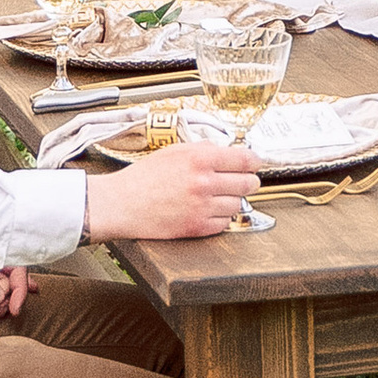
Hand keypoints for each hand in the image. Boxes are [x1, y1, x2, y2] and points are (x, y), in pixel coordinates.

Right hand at [84, 140, 263, 240]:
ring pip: (239, 204)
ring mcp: (203, 207)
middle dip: (248, 181)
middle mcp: (205, 182)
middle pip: (249, 183)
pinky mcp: (197, 227)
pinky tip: (208, 210)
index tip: (254, 163)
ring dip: (232, 200)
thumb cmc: (143, 178)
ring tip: (218, 196)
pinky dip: (220, 217)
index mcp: (200, 159)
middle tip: (243, 181)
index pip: (246, 159)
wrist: (122, 204)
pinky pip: (225, 223)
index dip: (254, 161)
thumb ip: (203, 150)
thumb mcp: (174, 151)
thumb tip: (227, 151)